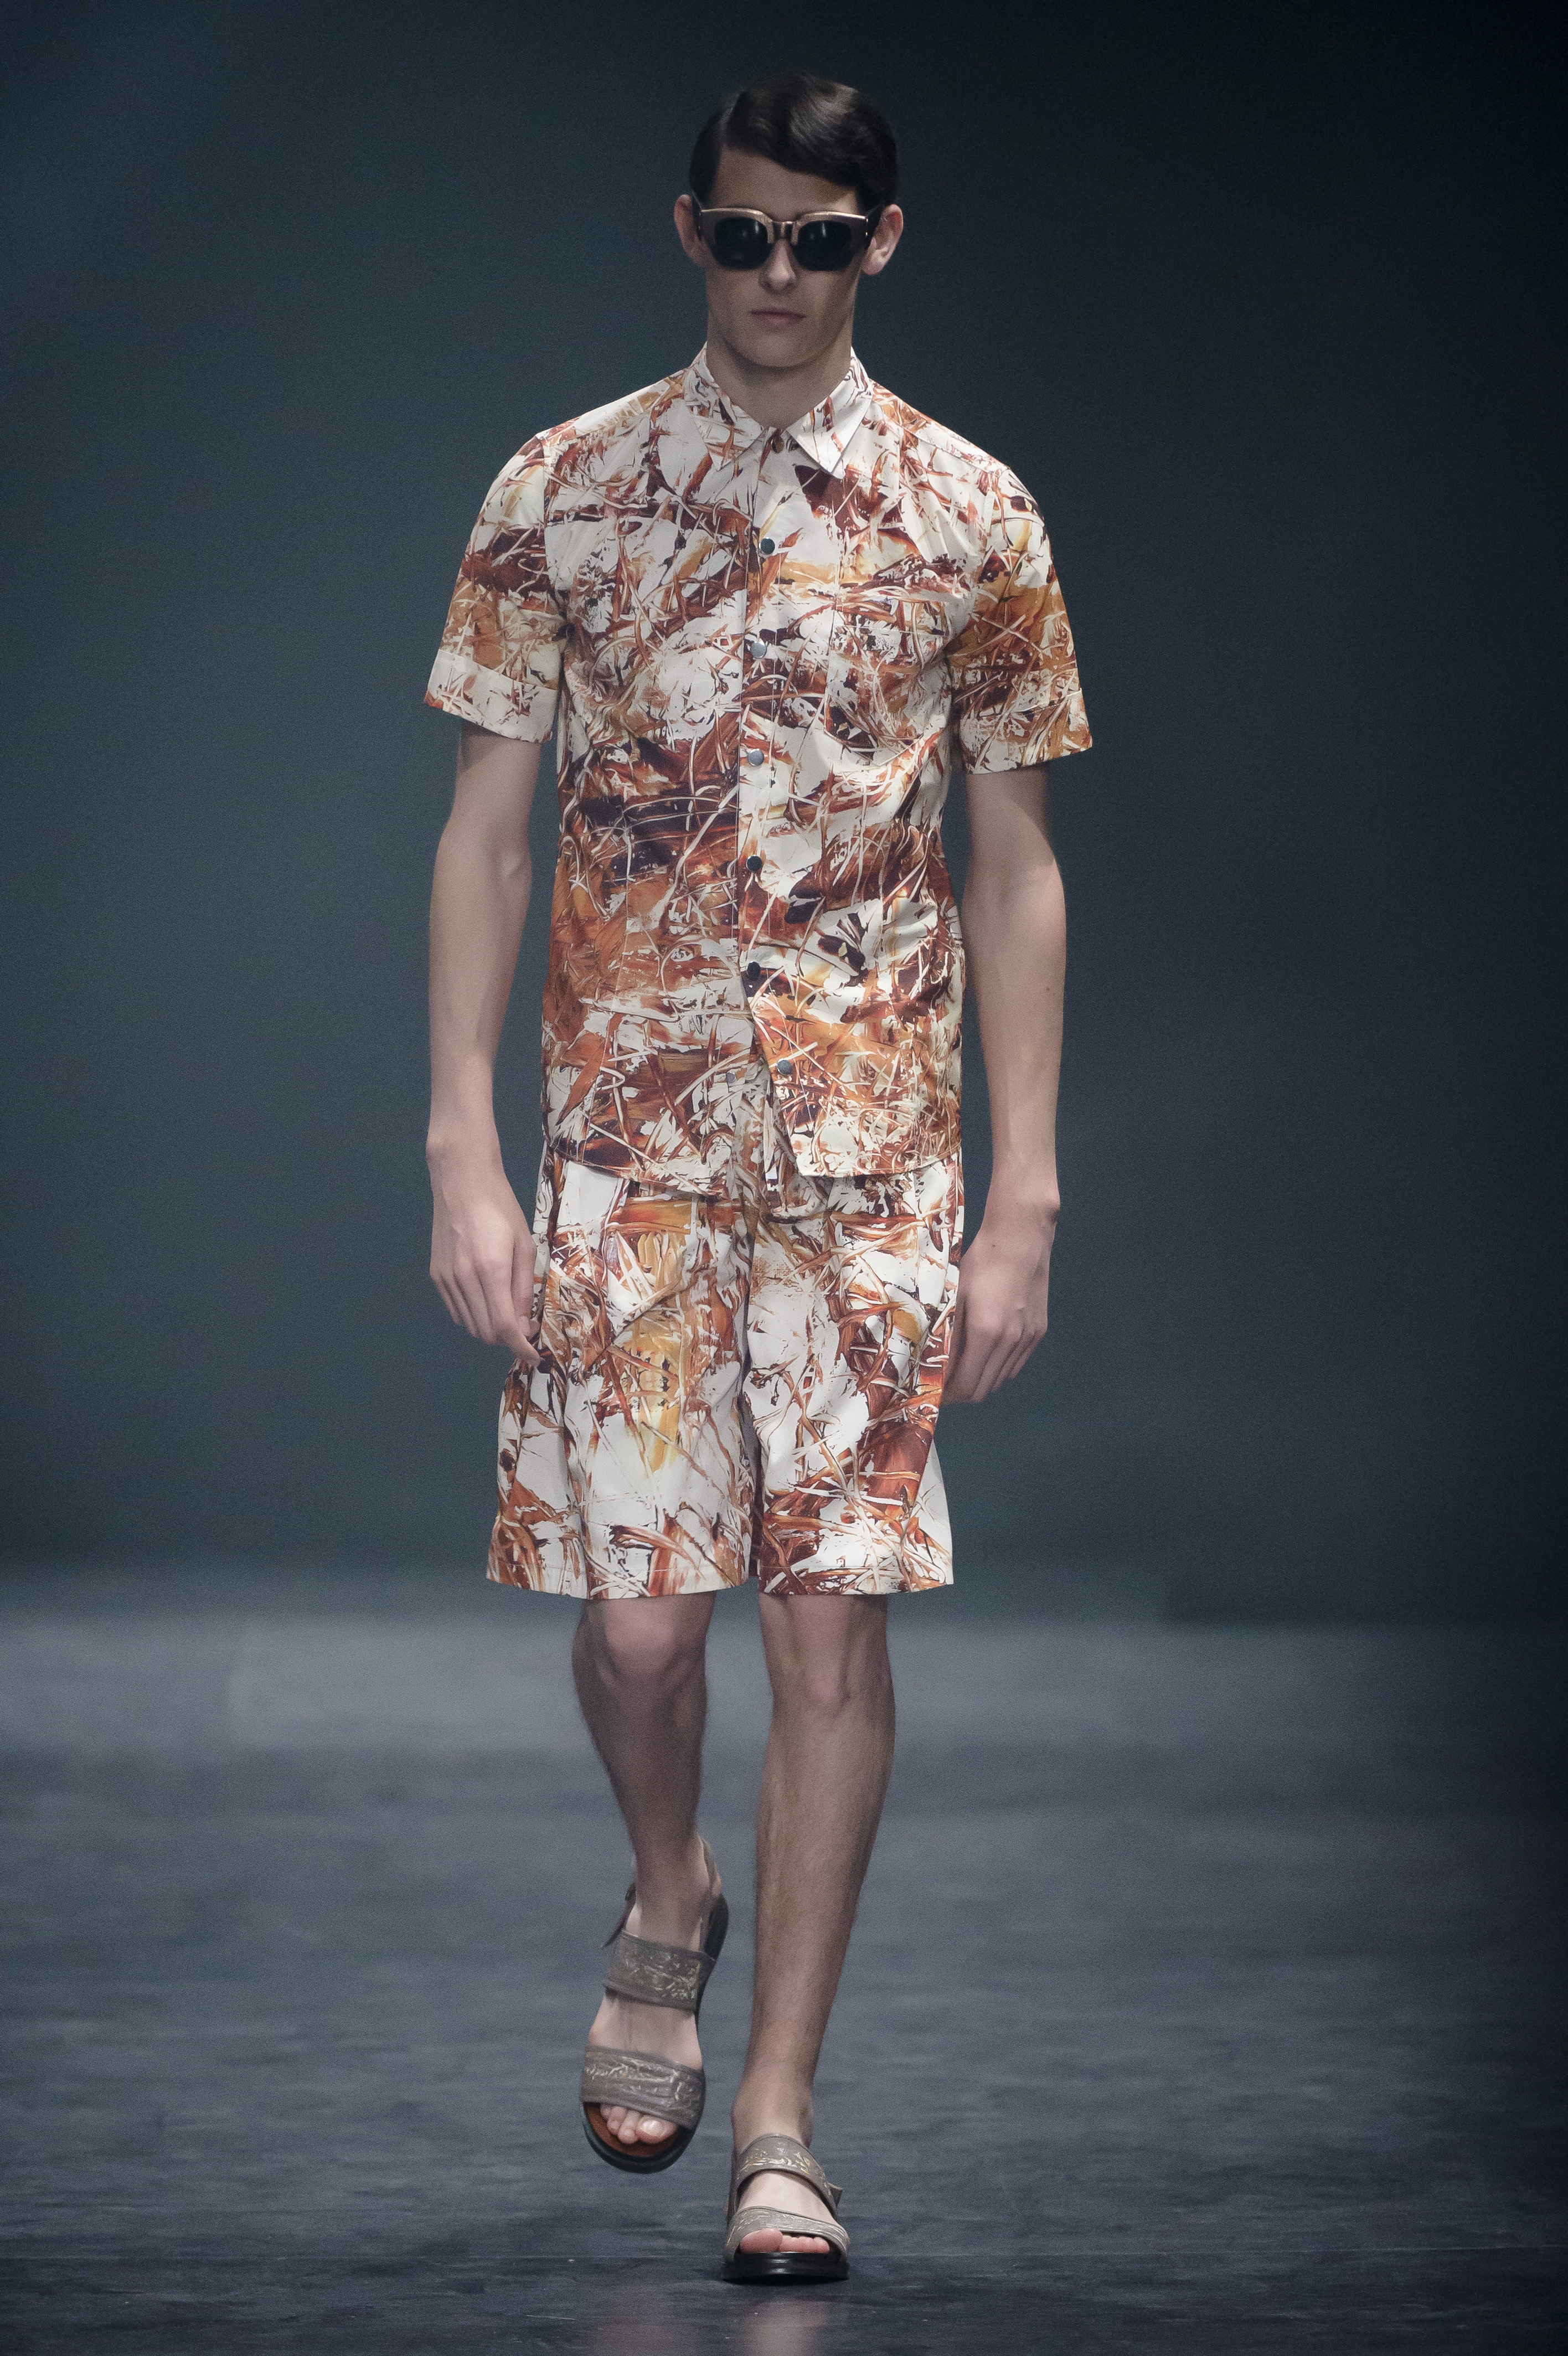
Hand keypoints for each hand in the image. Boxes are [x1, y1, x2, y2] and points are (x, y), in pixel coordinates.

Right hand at [428, 1148, 539, 1365]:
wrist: (461, 1181)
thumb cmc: (500, 1208)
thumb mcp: (523, 1245)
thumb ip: (522, 1288)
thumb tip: (521, 1324)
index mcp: (490, 1270)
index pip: (504, 1327)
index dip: (521, 1348)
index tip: (534, 1356)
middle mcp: (464, 1279)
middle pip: (485, 1332)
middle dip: (509, 1338)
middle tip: (526, 1323)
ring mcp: (446, 1278)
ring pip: (470, 1325)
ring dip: (491, 1328)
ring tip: (507, 1309)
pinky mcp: (436, 1275)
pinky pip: (456, 1310)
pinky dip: (474, 1315)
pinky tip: (486, 1298)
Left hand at [942, 1195, 1056, 1402]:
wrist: (1022, 1238)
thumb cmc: (981, 1261)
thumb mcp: (955, 1295)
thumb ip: (947, 1333)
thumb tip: (933, 1364)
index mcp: (985, 1332)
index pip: (966, 1385)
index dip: (948, 1395)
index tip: (935, 1392)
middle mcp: (1010, 1341)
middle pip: (984, 1389)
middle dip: (962, 1392)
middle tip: (945, 1384)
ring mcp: (1028, 1338)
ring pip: (1001, 1378)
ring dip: (981, 1379)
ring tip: (964, 1368)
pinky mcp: (1038, 1331)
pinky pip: (1016, 1363)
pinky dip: (998, 1366)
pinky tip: (986, 1351)